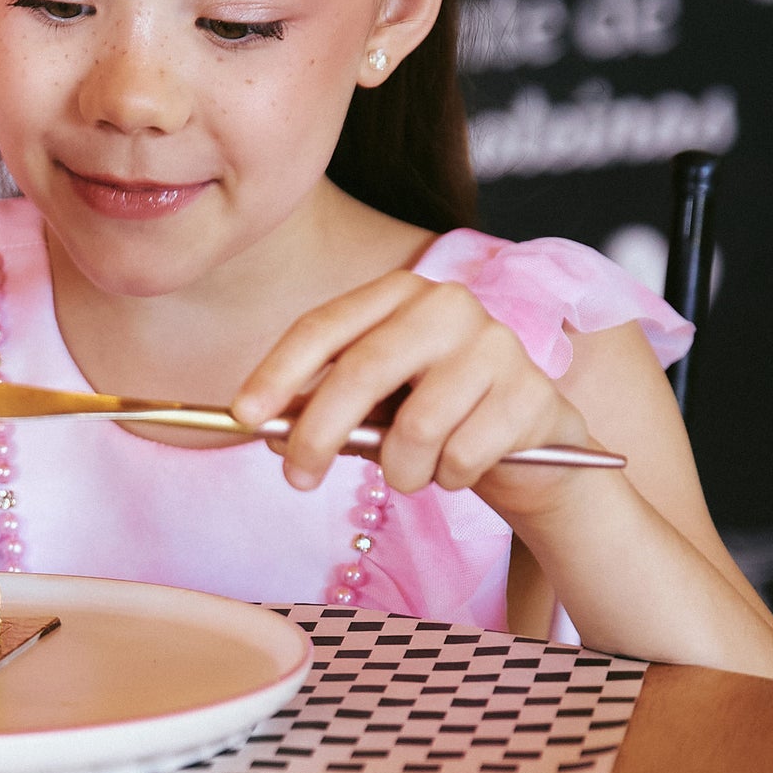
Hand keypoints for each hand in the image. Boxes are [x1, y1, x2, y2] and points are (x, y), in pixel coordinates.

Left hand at [232, 272, 591, 510]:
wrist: (528, 441)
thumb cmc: (437, 415)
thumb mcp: (376, 403)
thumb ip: (326, 405)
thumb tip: (269, 429)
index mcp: (399, 294)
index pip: (325, 326)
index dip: (279, 372)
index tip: (242, 416)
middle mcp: (448, 306)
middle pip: (362, 371)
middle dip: (318, 434)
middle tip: (298, 479)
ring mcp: (495, 346)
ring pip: (415, 428)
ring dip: (400, 471)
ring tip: (413, 472)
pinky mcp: (530, 394)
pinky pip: (462, 456)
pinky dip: (449, 479)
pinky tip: (461, 468)